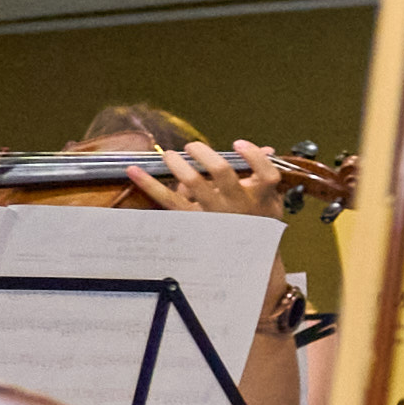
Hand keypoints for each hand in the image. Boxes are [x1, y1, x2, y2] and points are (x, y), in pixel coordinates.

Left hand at [146, 140, 286, 218]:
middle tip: (192, 147)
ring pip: (194, 182)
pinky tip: (134, 170)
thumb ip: (264, 174)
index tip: (238, 144)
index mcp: (261, 196)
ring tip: (170, 155)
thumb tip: (266, 149)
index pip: (266, 173)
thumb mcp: (269, 201)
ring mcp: (214, 213)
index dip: (254, 156)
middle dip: (204, 153)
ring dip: (179, 163)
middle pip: (222, 172)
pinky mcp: (194, 221)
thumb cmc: (257, 225)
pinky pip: (169, 200)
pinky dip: (149, 184)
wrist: (246, 260)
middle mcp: (237, 204)